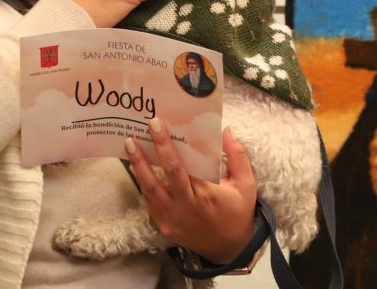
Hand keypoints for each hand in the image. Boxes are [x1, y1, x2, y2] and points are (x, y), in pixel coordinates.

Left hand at [126, 120, 257, 263]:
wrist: (229, 250)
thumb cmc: (237, 213)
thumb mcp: (246, 185)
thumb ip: (237, 156)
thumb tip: (226, 130)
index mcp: (207, 195)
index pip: (186, 165)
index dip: (171, 145)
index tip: (162, 125)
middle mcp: (187, 207)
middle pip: (168, 173)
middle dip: (157, 148)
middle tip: (148, 126)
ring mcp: (172, 219)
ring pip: (151, 189)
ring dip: (139, 166)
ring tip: (130, 145)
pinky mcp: (164, 227)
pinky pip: (150, 202)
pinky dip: (142, 184)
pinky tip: (137, 168)